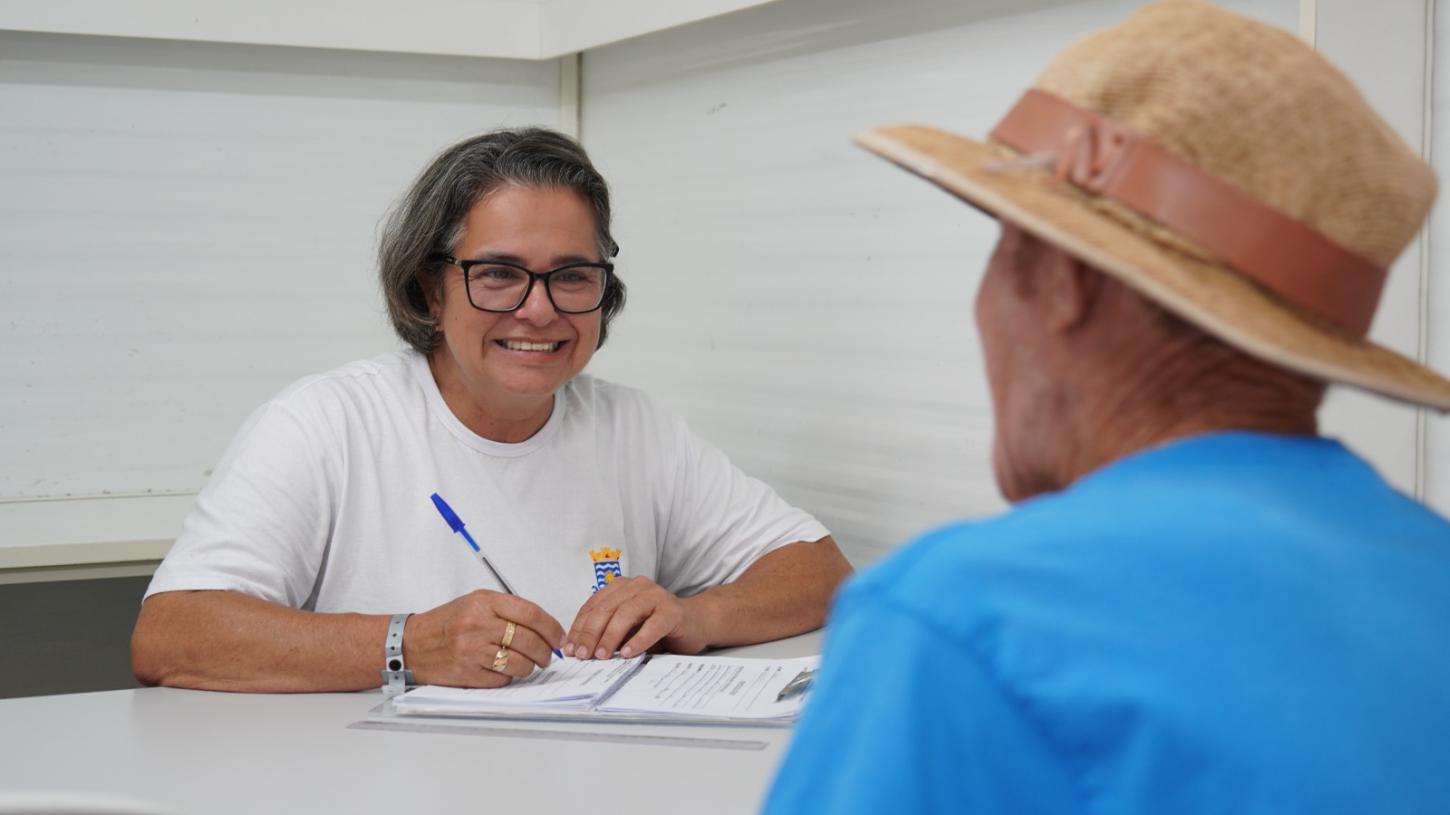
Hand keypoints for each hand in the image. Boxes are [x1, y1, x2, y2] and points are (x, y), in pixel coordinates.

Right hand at [404, 590, 564, 686]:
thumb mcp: (476, 603)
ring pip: (519, 663)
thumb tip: (544, 628)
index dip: (552, 628)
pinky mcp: (468, 673)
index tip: (559, 638)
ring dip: (529, 667)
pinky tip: (502, 670)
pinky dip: (508, 677)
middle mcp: (479, 625)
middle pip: (529, 641)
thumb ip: (508, 610)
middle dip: (545, 652)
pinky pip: (502, 679)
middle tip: (547, 656)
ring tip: (526, 664)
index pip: (531, 614)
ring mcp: (472, 650)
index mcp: (484, 603)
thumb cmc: (447, 623)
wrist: (412, 644)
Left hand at [563, 576, 709, 659]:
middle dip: (591, 633)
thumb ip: (607, 632)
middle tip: (583, 655)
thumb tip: (580, 650)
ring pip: (626, 614)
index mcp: (621, 587)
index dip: (579, 628)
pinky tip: (627, 654)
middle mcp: (637, 586)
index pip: (593, 606)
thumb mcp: (627, 628)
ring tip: (602, 656)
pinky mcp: (672, 611)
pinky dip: (638, 640)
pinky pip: (652, 625)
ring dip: (611, 636)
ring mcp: (656, 596)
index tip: (571, 649)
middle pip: (607, 609)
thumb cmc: (657, 627)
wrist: (696, 623)